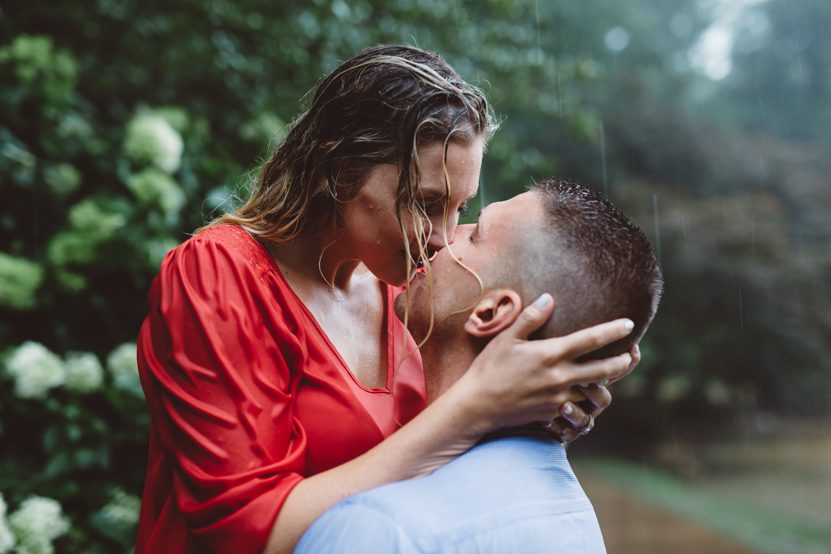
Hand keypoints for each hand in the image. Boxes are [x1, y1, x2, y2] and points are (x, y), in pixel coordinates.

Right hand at [456, 293, 633, 432]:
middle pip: (604, 370)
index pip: (591, 339)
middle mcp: (560, 376)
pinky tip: (588, 399)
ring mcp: (558, 397)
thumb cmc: (489, 368)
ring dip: (607, 386)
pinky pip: (580, 411)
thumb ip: (531, 318)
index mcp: (551, 353)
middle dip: (623, 362)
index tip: (629, 325)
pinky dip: (587, 406)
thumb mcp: (506, 338)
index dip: (614, 331)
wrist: (477, 405)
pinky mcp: (553, 413)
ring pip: (596, 394)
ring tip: (610, 377)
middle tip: (632, 355)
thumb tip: (549, 298)